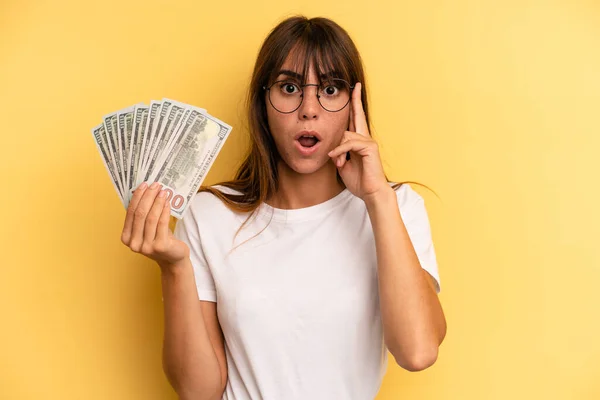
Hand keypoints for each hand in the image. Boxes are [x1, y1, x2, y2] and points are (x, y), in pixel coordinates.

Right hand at [121, 182, 189, 268]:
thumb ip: (142, 215)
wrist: (173, 258)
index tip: (144, 185)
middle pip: (140, 214)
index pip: (130, 213)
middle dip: (148, 197)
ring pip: (151, 218)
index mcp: (126, 238)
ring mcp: (146, 246)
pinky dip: (165, 210)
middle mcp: (134, 244)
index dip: (137, 197)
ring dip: (157, 202)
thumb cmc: (159, 239)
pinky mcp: (160, 246)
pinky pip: (162, 223)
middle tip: (155, 185)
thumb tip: (143, 191)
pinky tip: (168, 202)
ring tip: (163, 191)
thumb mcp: (147, 228)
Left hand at [328, 82, 390, 200]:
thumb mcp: (342, 164)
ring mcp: (368, 141)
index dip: (353, 105)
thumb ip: (337, 153)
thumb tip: (332, 147)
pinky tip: (337, 159)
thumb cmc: (359, 180)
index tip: (353, 90)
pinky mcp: (369, 147)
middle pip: (358, 114)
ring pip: (345, 134)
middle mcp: (364, 138)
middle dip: (355, 99)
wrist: (370, 192)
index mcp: (358, 141)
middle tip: (355, 86)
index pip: (354, 120)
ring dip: (338, 150)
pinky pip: (349, 144)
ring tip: (338, 163)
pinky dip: (340, 151)